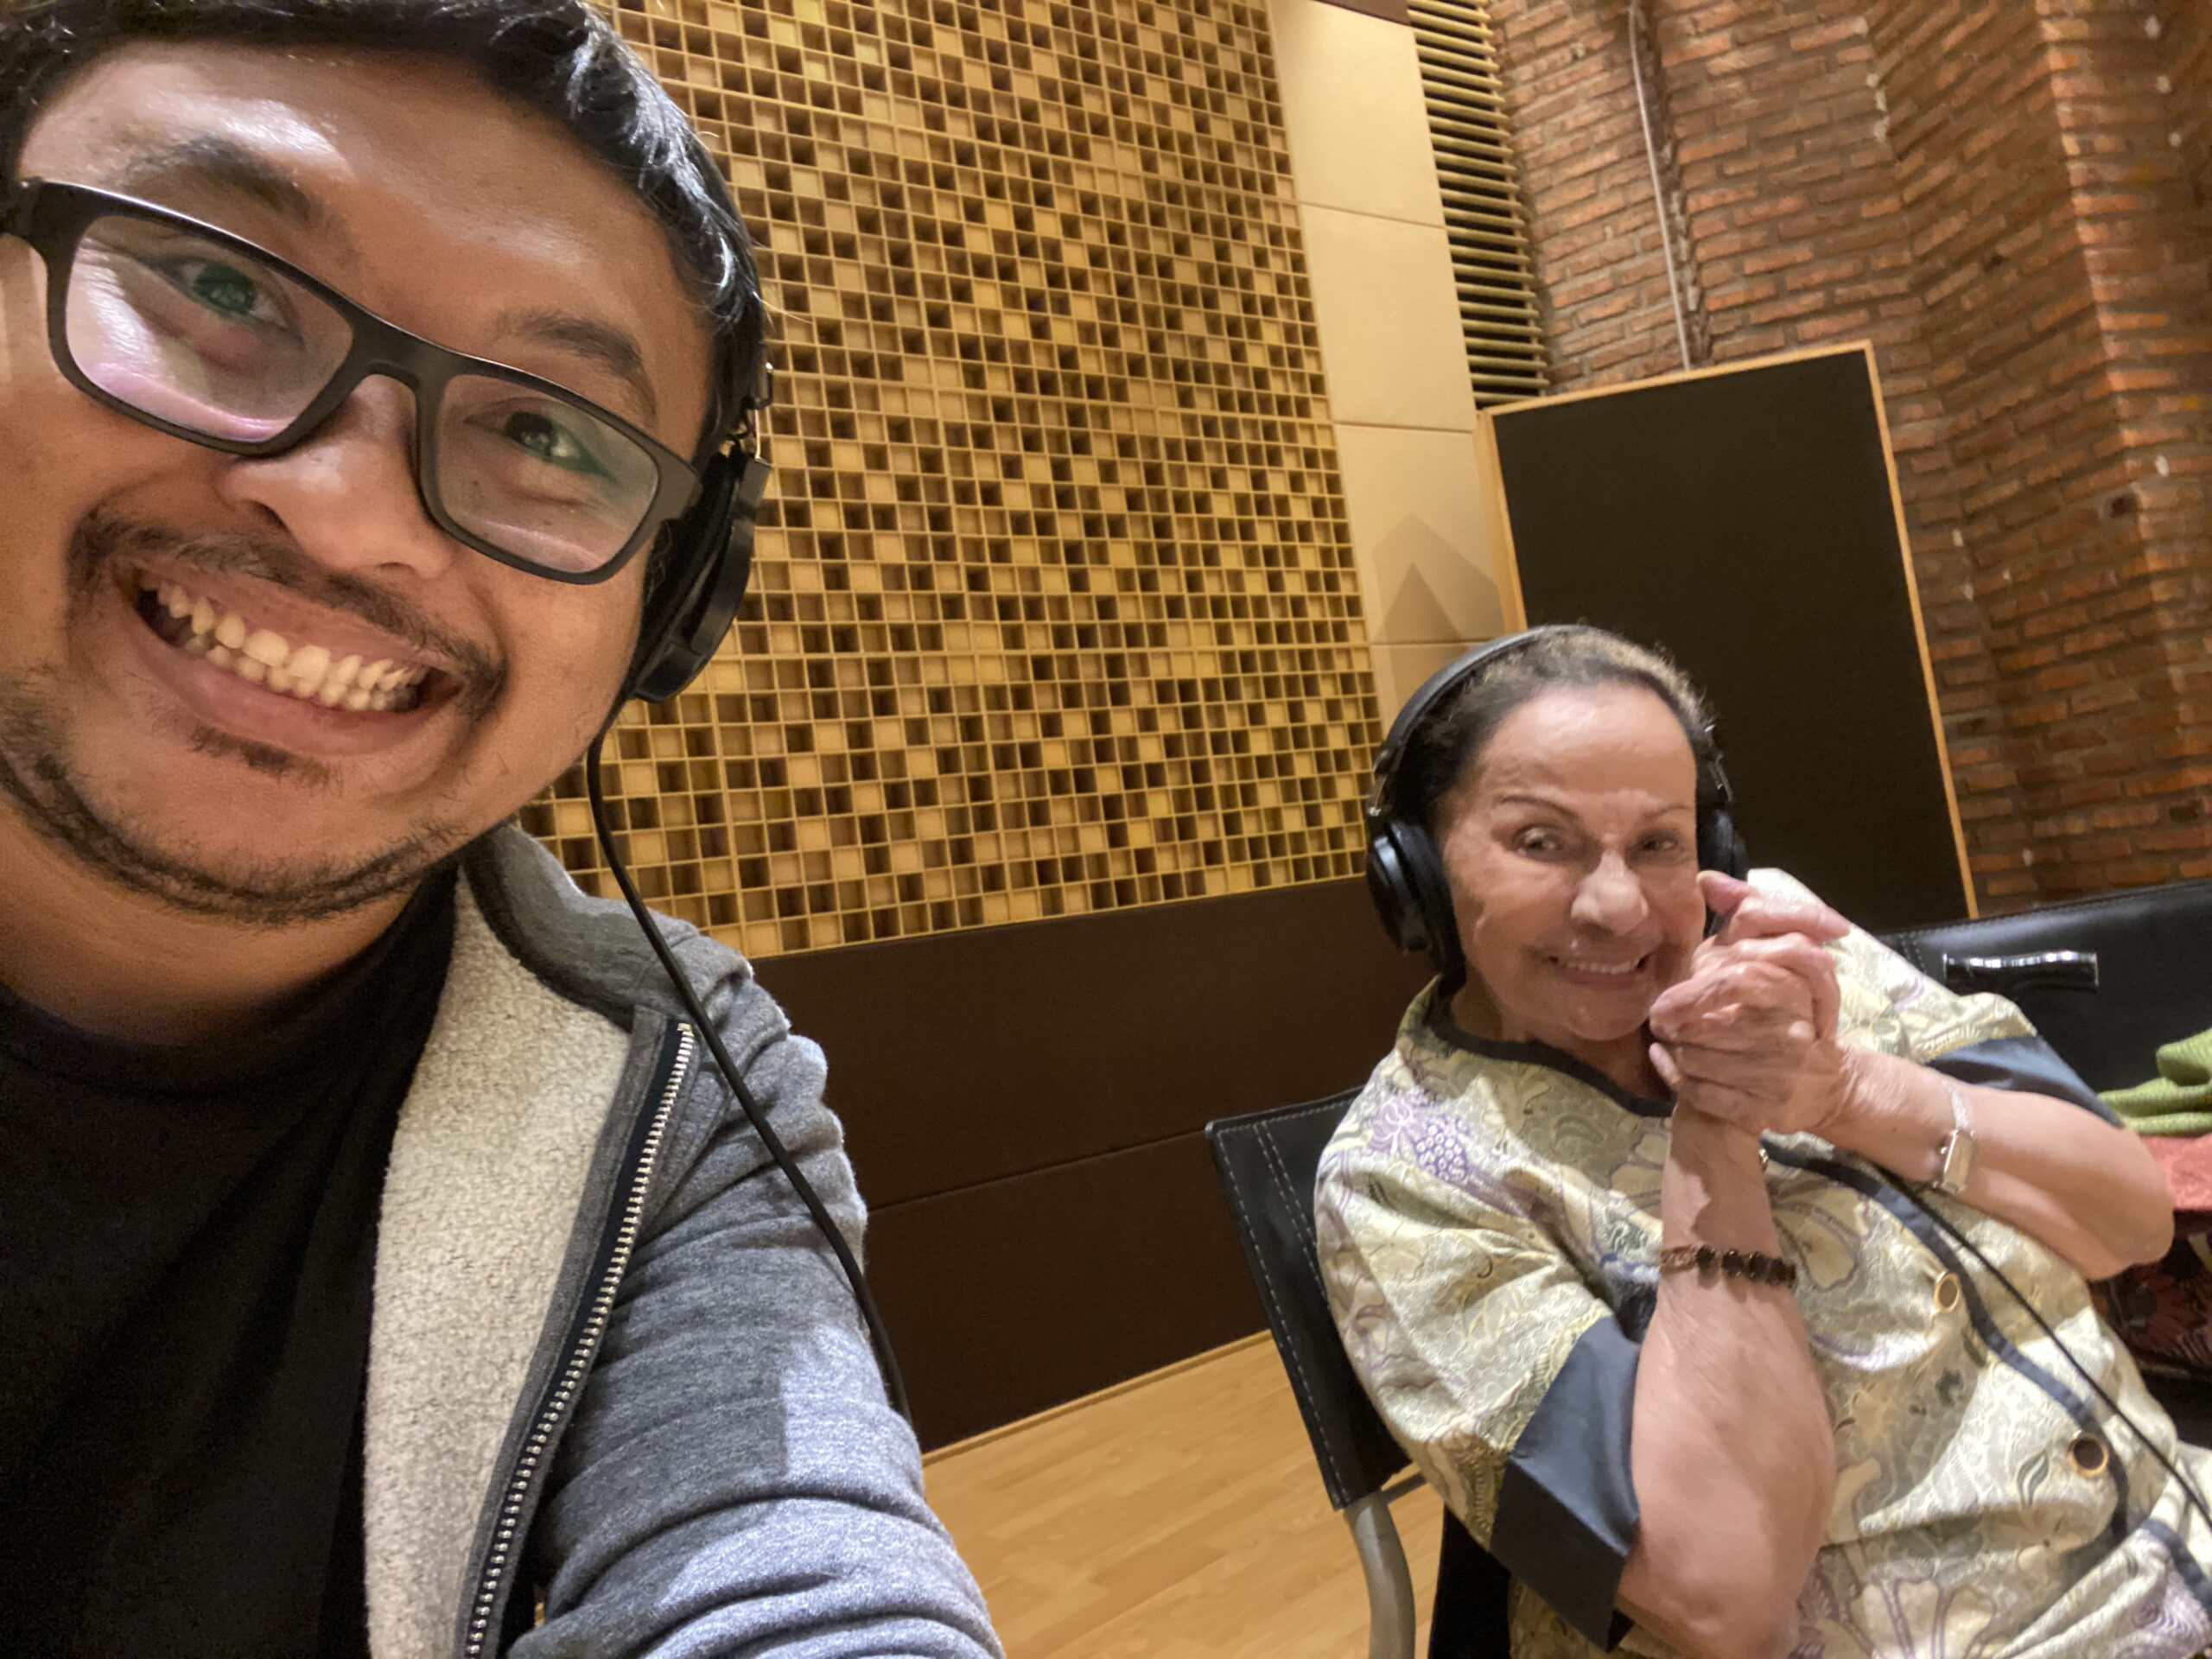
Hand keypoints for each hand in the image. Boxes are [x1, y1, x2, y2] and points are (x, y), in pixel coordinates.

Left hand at [1648, 873, 1851, 1138]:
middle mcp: (1797, 1032)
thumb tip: (1705, 880)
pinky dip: (1675, 1078)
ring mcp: (1784, 1075)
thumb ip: (1746, 911)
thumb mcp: (1772, 952)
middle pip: (1709, 1025)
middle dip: (1675, 1024)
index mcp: (1801, 987)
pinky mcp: (1769, 1111)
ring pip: (1699, 1060)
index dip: (1692, 993)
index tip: (1665, 1003)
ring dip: (1674, 1050)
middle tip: (1661, 1021)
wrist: (1820, 1083)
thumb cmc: (1783, 1007)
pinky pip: (1703, 1094)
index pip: (1740, 980)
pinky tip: (1669, 1064)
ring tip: (1671, 1040)